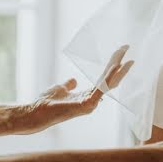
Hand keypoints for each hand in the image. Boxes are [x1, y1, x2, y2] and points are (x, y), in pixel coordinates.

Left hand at [12, 45, 133, 133]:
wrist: (36, 113)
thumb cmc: (46, 103)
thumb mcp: (60, 89)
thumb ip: (69, 85)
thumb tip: (74, 80)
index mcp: (87, 97)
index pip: (104, 80)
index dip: (112, 67)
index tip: (119, 53)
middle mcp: (92, 101)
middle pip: (110, 81)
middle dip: (119, 65)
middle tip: (126, 48)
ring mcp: (90, 104)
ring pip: (109, 84)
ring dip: (118, 70)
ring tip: (125, 57)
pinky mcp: (86, 104)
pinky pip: (100, 89)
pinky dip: (108, 77)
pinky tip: (114, 67)